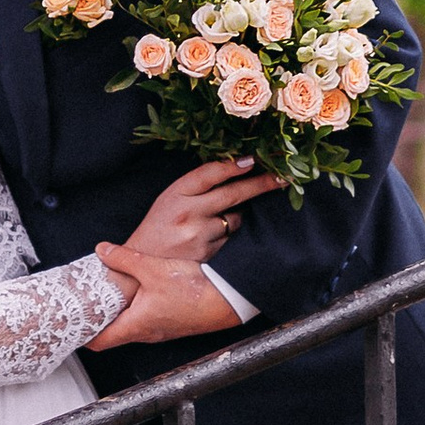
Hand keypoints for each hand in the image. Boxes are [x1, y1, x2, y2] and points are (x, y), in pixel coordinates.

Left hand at [86, 248, 245, 350]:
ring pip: (129, 326)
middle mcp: (146, 333)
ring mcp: (159, 330)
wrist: (229, 298)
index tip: (69, 323)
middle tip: (82, 305)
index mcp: (135, 326)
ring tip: (104, 296)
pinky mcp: (171, 323)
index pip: (98, 342)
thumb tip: (103, 250)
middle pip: (111, 335)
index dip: (81, 334)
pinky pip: (145, 321)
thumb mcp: (153, 268)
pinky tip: (135, 292)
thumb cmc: (195, 291)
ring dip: (116, 314)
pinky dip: (134, 310)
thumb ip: (124, 259)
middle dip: (96, 321)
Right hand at [117, 155, 283, 273]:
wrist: (141, 266)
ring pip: (236, 219)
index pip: (209, 174)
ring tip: (214, 220)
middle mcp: (187, 213)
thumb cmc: (159, 227)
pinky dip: (229, 235)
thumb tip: (236, 169)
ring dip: (236, 216)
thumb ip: (197, 186)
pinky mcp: (208, 255)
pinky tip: (213, 237)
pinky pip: (231, 239)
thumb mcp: (169, 199)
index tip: (253, 159)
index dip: (232, 165)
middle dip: (261, 184)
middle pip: (232, 194)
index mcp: (175, 194)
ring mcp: (199, 236)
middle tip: (283, 177)